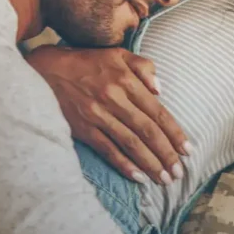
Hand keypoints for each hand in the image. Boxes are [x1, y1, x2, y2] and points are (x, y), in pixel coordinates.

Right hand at [26, 44, 190, 184]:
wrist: (45, 70)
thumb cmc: (86, 63)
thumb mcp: (117, 54)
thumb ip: (143, 67)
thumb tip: (160, 90)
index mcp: (126, 80)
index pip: (157, 112)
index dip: (174, 133)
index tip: (188, 150)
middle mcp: (114, 98)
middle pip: (147, 130)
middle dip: (166, 154)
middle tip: (179, 173)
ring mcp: (98, 115)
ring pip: (131, 143)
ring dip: (150, 163)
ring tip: (164, 179)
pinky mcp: (83, 128)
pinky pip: (108, 150)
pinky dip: (124, 165)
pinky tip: (139, 177)